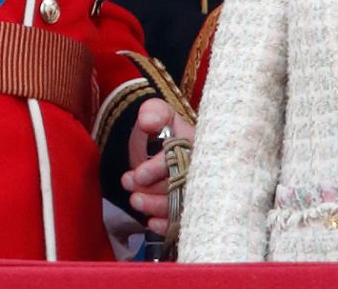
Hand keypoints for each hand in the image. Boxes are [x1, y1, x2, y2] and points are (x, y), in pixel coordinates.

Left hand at [122, 98, 195, 235]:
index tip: (138, 173)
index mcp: (201, 143)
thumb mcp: (160, 115)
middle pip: (182, 186)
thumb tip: (148, 121)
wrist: (161, 148)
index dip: (159, 168)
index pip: (184, 157)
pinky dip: (167, 225)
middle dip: (154, 190)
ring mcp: (199, 189)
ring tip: (135, 200)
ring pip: (181, 205)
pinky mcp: (190, 207)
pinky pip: (183, 221)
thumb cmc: (164, 130)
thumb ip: (154, 111)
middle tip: (132, 187)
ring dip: (155, 206)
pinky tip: (151, 222)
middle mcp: (205, 168)